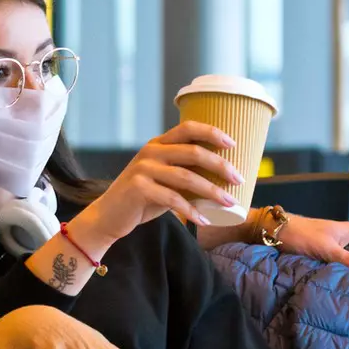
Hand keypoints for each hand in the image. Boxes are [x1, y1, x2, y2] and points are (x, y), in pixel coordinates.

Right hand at [73, 121, 245, 251]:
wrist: (109, 216)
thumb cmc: (142, 198)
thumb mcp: (163, 179)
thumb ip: (184, 172)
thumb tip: (222, 178)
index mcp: (158, 144)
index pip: (188, 128)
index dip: (212, 133)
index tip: (233, 144)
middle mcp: (151, 152)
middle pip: (193, 152)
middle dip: (221, 166)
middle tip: (239, 179)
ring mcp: (144, 169)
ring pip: (187, 177)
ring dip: (212, 191)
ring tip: (229, 203)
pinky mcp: (139, 189)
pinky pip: (173, 199)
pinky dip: (192, 211)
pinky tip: (204, 220)